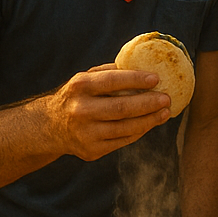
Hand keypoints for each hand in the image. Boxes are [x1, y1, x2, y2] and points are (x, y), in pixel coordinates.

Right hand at [42, 64, 171, 161]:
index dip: (136, 79)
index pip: (111, 81)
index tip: (156, 78)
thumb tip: (147, 65)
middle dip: (148, 103)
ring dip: (150, 120)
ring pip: (125, 128)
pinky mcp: (91, 151)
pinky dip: (139, 131)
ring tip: (165, 112)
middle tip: (167, 98)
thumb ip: (112, 72)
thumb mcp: (86, 78)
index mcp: (79, 87)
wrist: (50, 126)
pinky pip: (123, 141)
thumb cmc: (79, 96)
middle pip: (121, 108)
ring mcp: (85, 133)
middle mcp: (80, 110)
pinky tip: (150, 123)